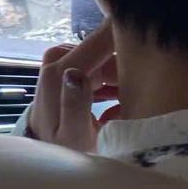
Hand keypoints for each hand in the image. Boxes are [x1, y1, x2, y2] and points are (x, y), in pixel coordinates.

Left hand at [28, 19, 118, 151]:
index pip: (102, 41)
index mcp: (59, 70)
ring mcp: (62, 59)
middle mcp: (58, 57)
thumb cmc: (62, 146)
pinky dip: (109, 82)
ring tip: (119, 108)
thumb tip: (75, 73)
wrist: (46, 147)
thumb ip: (74, 106)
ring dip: (118, 80)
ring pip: (105, 58)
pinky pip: (98, 65)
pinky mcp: (67, 64)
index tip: (141, 75)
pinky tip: (113, 104)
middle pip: (106, 52)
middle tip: (128, 103)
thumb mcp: (72, 134)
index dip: (128, 51)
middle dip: (124, 74)